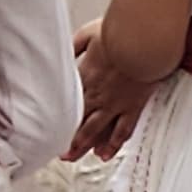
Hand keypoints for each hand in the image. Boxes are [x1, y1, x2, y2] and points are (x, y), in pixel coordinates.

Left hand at [68, 21, 157, 160]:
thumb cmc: (120, 34)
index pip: (66, 103)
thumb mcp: (88, 33)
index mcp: (84, 77)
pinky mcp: (133, 107)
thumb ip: (74, 45)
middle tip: (57, 151)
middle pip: (77, 122)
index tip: (47, 126)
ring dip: (82, 146)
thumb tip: (62, 52)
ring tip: (73, 157)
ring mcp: (115, 104)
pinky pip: (122, 130)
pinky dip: (113, 145)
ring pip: (95, 131)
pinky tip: (106, 154)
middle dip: (65, 138)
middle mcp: (96, 95)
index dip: (55, 116)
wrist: (144, 40)